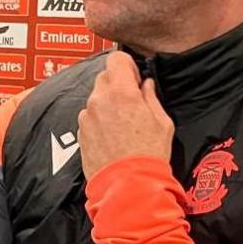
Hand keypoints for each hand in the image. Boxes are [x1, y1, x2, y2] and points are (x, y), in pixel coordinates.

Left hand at [78, 51, 174, 179]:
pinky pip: (90, 116)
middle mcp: (99, 100)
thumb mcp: (162, 122)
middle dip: (118, 84)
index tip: (135, 77)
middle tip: (132, 101)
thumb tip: (146, 85)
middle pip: (104, 76)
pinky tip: (113, 135)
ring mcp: (86, 116)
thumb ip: (151, 97)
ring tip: (123, 123)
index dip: (127, 65)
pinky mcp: (80, 131)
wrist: (127, 184)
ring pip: (96, 98)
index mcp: (121, 92)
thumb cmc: (148, 155)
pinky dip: (99, 119)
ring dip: (107, 103)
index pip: (116, 59)